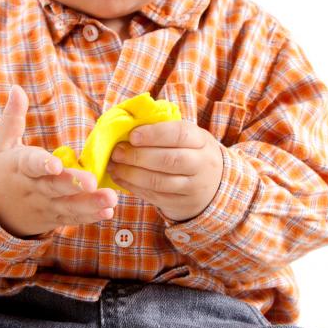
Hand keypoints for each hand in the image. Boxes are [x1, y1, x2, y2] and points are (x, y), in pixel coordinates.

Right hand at [0, 85, 118, 237]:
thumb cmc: (1, 170)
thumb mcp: (1, 144)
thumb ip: (13, 117)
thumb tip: (16, 88)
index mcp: (18, 167)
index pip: (30, 165)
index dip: (43, 164)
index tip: (56, 164)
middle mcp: (32, 188)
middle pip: (53, 187)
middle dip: (72, 185)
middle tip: (92, 182)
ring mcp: (44, 205)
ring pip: (67, 206)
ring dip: (89, 204)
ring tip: (110, 199)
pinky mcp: (53, 218)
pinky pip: (72, 218)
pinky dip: (90, 216)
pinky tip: (109, 210)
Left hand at [106, 118, 224, 222]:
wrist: (213, 185)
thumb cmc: (190, 153)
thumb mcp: (187, 138)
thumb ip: (163, 130)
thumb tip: (127, 123)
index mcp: (201, 141)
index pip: (180, 134)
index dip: (154, 134)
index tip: (132, 135)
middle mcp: (202, 164)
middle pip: (168, 160)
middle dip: (138, 156)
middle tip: (117, 152)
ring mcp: (193, 187)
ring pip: (159, 181)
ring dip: (131, 174)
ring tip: (114, 166)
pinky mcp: (182, 204)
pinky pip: (154, 196)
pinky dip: (133, 187)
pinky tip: (120, 178)